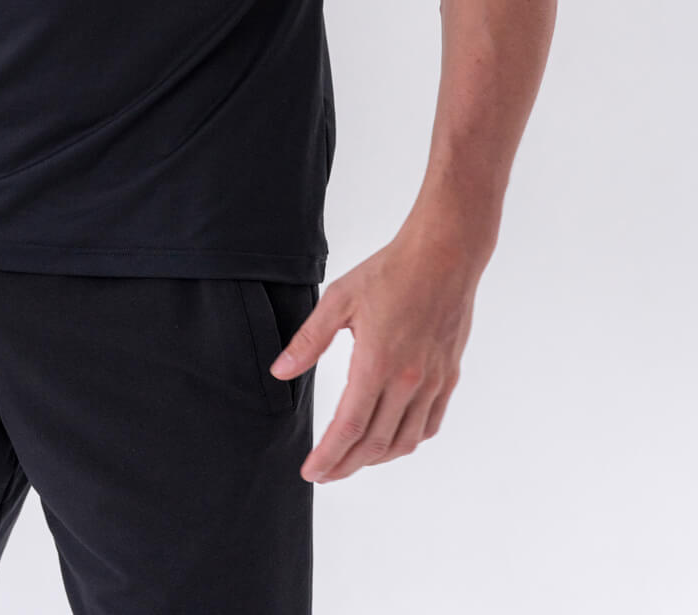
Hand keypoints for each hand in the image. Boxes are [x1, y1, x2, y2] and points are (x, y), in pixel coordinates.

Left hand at [269, 231, 480, 481]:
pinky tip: (392, 438)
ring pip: (404, 441)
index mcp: (376, 363)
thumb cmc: (389, 272)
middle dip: (346, 465)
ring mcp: (432, 382)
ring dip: (376, 458)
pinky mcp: (448, 376)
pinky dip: (408, 441)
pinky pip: (429, 424)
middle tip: (325, 473)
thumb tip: (281, 372)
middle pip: (374, 444)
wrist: (444, 256)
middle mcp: (408, 381)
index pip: (348, 428)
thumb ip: (309, 341)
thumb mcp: (339, 299)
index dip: (328, 456)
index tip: (311, 472)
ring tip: (353, 459)